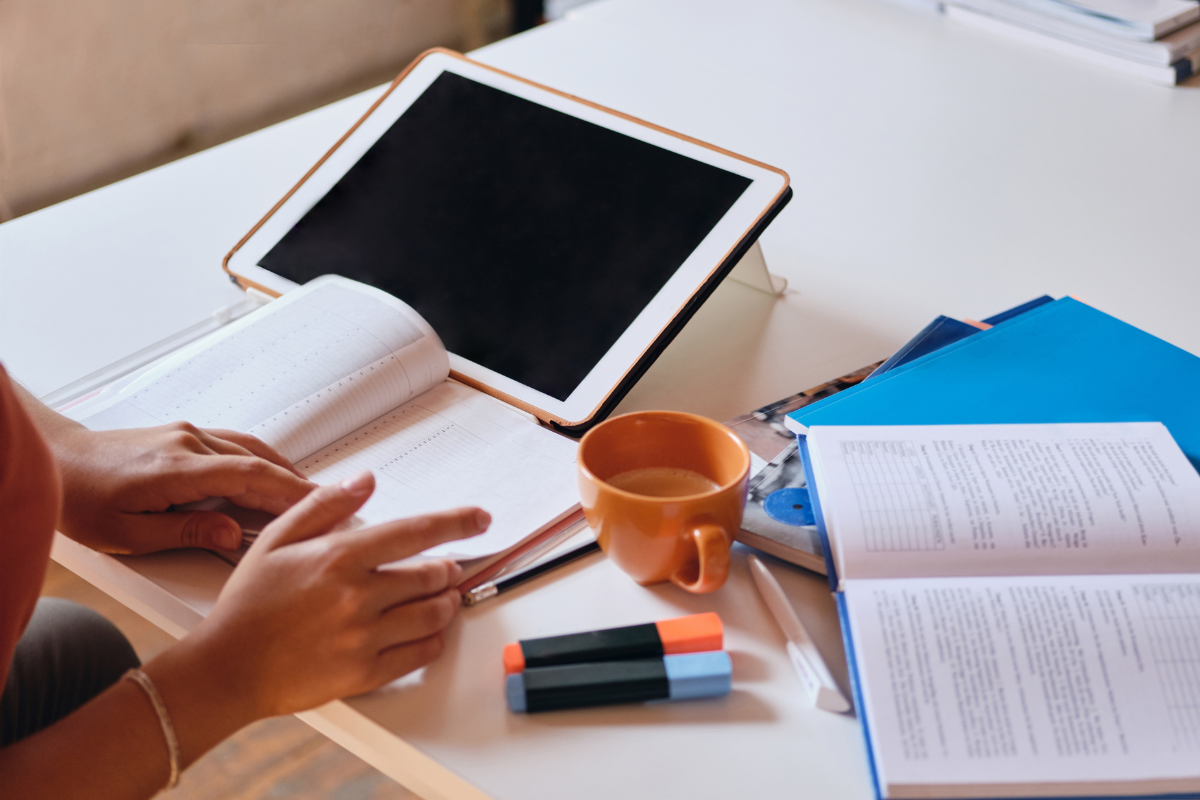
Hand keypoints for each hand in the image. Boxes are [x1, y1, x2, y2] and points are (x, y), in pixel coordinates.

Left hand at [49, 421, 315, 554]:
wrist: (56, 460)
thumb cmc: (81, 499)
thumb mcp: (127, 534)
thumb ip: (185, 531)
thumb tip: (232, 531)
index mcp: (176, 469)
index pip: (250, 477)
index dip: (291, 492)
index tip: (322, 504)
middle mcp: (187, 444)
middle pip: (258, 463)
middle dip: (297, 486)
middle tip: (331, 505)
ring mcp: (187, 435)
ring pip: (250, 450)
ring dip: (283, 471)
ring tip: (310, 494)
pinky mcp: (184, 435)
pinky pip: (235, 445)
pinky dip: (262, 460)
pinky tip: (273, 472)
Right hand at [185, 471, 488, 718]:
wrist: (226, 669)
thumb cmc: (248, 605)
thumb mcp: (277, 540)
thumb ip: (324, 504)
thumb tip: (365, 480)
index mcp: (339, 557)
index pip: (415, 532)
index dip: (456, 522)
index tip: (479, 519)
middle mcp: (357, 596)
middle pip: (432, 576)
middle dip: (446, 570)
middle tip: (445, 569)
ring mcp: (363, 637)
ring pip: (434, 614)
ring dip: (446, 603)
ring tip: (439, 598)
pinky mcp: (365, 673)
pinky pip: (421, 653)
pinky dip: (433, 639)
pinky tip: (427, 631)